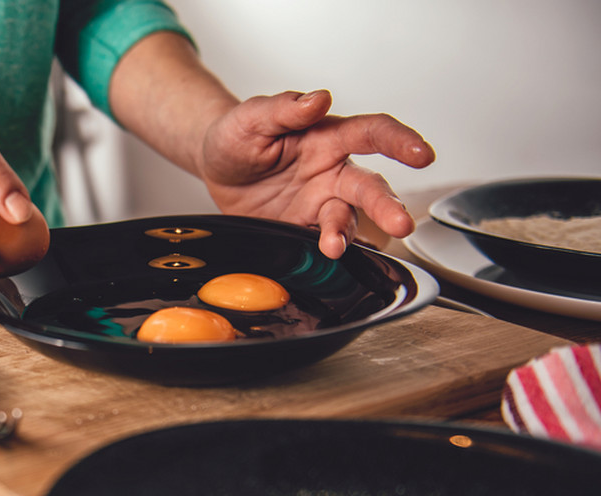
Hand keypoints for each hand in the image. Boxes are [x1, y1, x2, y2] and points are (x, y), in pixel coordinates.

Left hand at [199, 90, 435, 257]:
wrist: (214, 167)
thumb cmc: (238, 135)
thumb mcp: (251, 118)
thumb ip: (283, 109)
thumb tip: (318, 99)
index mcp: (327, 137)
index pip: (372, 134)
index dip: (400, 142)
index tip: (423, 155)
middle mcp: (332, 172)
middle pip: (369, 187)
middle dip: (387, 205)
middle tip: (401, 224)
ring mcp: (319, 202)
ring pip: (348, 219)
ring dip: (344, 233)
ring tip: (334, 245)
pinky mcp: (301, 228)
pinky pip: (320, 240)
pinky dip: (324, 249)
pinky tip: (322, 255)